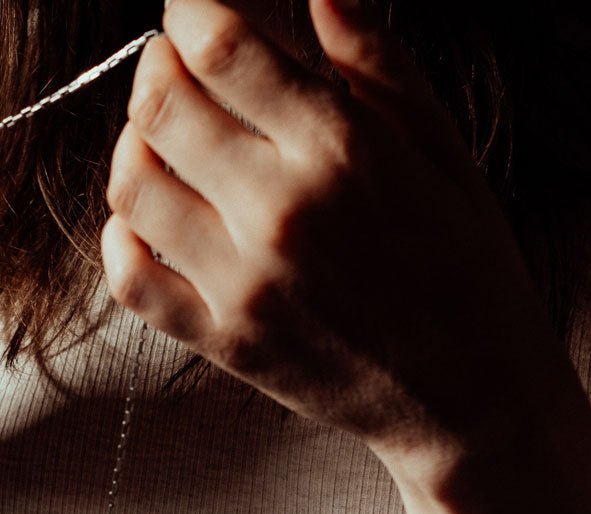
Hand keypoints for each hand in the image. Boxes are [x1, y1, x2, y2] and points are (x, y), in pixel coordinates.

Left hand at [102, 0, 578, 458]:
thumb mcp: (445, 153)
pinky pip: (132, 279)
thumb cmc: (468, 271)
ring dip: (132, 147)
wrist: (469, 397)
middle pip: (160, 108)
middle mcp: (281, 213)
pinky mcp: (223, 342)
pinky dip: (120, 237)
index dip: (189, 13)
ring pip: (132, 187)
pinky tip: (144, 220)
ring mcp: (244, 284)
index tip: (191, 13)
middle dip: (155, 69)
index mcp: (341, 150)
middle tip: (171, 69)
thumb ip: (376, 63)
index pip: (221, 47)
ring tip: (159, 143)